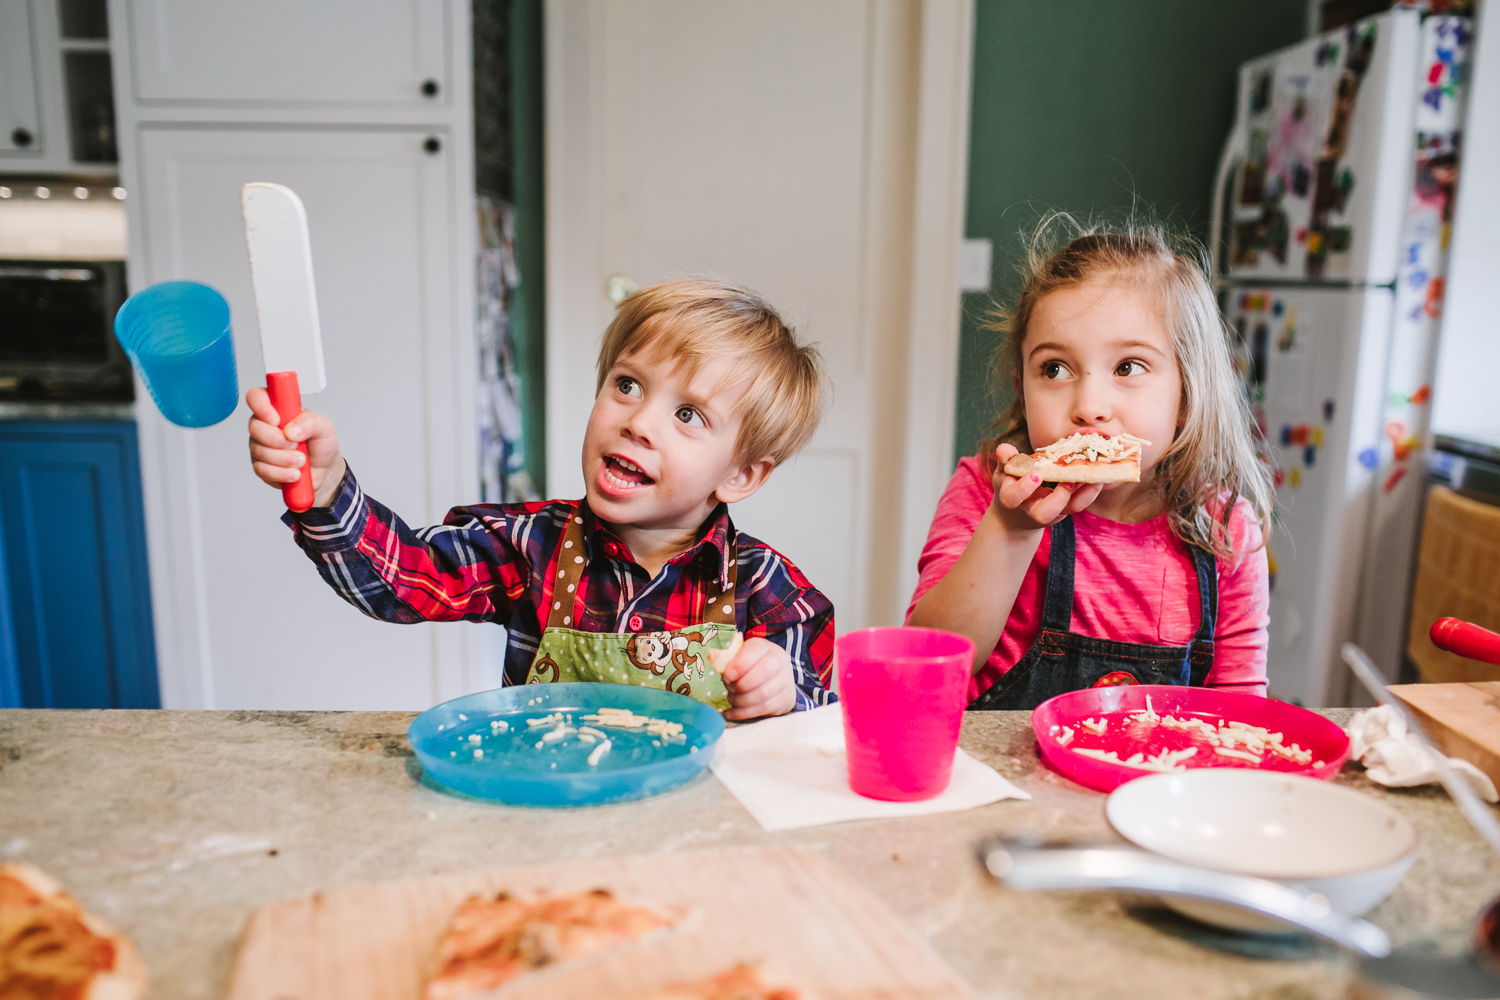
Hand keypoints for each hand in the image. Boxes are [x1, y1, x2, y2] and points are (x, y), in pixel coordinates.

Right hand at [246, 387, 346, 507]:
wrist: (325, 471)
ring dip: (284, 459)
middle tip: (296, 445)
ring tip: (302, 461)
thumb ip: (310, 422)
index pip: (257, 396)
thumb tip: (290, 430)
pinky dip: (281, 473)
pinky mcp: (261, 466)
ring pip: (259, 451)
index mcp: (279, 408)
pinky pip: (262, 470)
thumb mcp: (324, 427)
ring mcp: (260, 446)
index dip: (261, 406)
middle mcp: (265, 425)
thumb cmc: (321, 444)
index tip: (276, 420)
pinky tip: (294, 473)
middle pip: (254, 427)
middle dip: (277, 440)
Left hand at [718, 637, 795, 719]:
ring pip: (763, 693)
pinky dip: (744, 713)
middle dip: (741, 684)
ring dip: (741, 699)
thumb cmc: (751, 667)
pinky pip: (763, 708)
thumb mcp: (741, 658)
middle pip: (763, 672)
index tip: (727, 675)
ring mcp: (785, 681)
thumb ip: (731, 660)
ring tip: (731, 699)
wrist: (776, 679)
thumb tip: (720, 666)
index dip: (741, 663)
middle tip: (730, 689)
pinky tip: (732, 712)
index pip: (756, 649)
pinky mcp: (785, 699)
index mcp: (766, 647)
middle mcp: (780, 661)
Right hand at [990, 442, 1101, 532]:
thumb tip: (1003, 449)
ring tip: (1092, 475)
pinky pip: (1080, 503)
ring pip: (1068, 509)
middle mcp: (1032, 509)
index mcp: (1012, 499)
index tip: (1035, 474)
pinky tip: (1097, 476)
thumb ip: (1005, 460)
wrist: (1017, 514)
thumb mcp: (1004, 471)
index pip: (1013, 498)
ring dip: (1083, 493)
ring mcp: (1051, 512)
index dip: (1024, 488)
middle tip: (1068, 481)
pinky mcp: (1065, 510)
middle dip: (1058, 499)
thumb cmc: (1010, 485)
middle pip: (1044, 514)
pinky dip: (1090, 490)